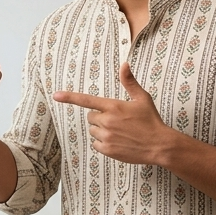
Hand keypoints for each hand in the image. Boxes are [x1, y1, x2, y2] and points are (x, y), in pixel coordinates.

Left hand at [53, 62, 170, 164]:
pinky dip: (103, 143)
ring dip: (101, 130)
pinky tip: (118, 141)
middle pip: (91, 116)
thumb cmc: (151, 120)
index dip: (70, 97)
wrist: (159, 145)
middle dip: (100, 116)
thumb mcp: (142, 98)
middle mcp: (107, 121)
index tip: (56, 95)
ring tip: (119, 131)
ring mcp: (107, 137)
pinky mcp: (108, 150)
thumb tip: (124, 64)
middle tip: (117, 119)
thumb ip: (129, 82)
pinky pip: (96, 144)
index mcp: (113, 106)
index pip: (87, 100)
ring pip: (93, 130)